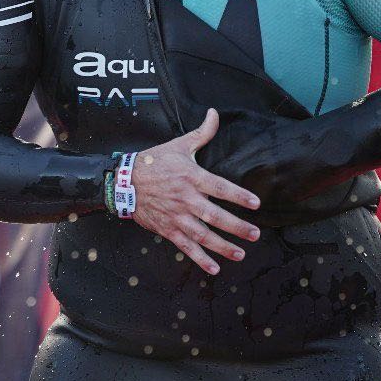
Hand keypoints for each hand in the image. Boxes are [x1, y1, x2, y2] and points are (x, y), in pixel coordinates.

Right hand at [130, 108, 261, 274]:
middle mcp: (186, 198)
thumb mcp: (179, 145)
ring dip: (222, 246)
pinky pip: (186, 246)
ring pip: (203, 235)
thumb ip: (202, 133)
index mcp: (191, 177)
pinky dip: (200, 259)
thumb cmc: (155, 162)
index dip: (238, 196)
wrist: (125, 181)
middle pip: (215, 215)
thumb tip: (214, 113)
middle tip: (255, 234)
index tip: (256, 204)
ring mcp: (176, 216)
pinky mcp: (168, 229)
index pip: (220, 187)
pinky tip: (215, 268)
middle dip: (236, 227)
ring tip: (241, 253)